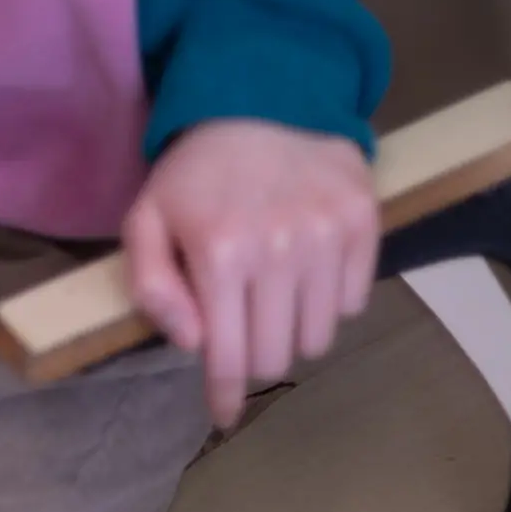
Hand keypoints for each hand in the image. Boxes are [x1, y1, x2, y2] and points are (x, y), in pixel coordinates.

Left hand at [121, 120, 379, 428]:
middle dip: (256, 357)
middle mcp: (279, 249)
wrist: (263, 97)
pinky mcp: (364, 222)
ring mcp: (327, 235)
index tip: (225, 414)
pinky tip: (308, 270)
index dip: (226, 396)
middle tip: (245, 331)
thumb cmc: (196, 174)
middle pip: (277, 357)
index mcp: (220, 255)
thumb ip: (153, 288)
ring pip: (319, 338)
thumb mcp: (146, 222)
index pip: (228, 358)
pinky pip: (352, 302)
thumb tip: (191, 343)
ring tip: (275, 298)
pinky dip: (330, 300)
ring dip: (294, 331)